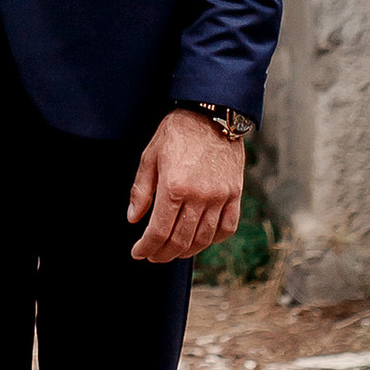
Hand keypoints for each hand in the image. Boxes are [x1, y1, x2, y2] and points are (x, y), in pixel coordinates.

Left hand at [126, 107, 245, 263]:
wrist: (212, 114)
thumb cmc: (176, 132)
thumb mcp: (150, 156)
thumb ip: (141, 190)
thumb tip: (134, 218)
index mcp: (174, 187)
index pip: (159, 231)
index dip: (147, 246)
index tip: (138, 252)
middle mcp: (199, 196)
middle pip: (180, 240)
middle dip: (163, 253)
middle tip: (153, 256)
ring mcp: (220, 197)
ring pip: (204, 238)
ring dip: (187, 251)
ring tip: (174, 252)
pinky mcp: (235, 194)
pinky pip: (227, 227)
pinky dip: (214, 239)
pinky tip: (201, 240)